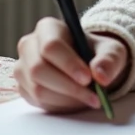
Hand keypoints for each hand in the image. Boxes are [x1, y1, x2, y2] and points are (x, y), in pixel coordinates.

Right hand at [14, 17, 130, 112]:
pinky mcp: (23, 88)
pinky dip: (60, 106)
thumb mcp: (111, 51)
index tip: (88, 78)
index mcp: (48, 28)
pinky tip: (75, 101)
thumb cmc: (97, 54)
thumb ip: (109, 60)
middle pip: (39, 69)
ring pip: (38, 89)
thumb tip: (100, 75)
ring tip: (89, 99)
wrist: (88, 67)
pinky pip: (37, 101)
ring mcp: (23, 68)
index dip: (68, 64)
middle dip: (68, 87)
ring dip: (66, 99)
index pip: (51, 46)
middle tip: (93, 96)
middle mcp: (29, 45)